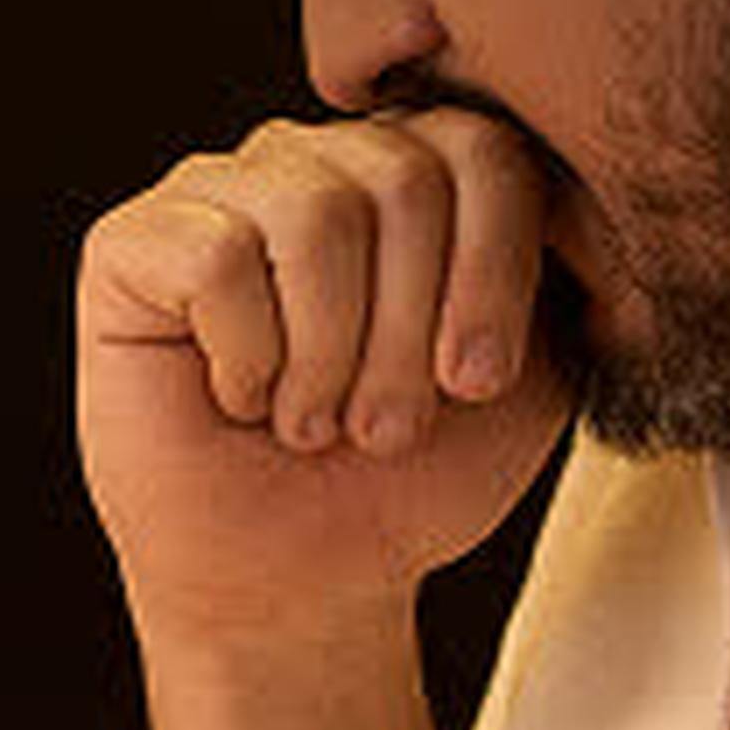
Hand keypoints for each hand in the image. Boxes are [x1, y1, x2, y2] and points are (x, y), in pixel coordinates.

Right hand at [78, 109, 569, 657]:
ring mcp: (217, 191)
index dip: (490, 273)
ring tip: (311, 420)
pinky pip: (216, 257)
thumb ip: (565, 271)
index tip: (477, 384)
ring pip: (312, 211)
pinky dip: (246, 357)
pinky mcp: (130, 243)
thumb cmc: (404, 479)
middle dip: (407, 334)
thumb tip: (599, 191)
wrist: (301, 581)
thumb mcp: (527, 373)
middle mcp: (314, 159)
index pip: (482, 148)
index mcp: (413, 172)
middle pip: (401, 177)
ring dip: (328, 354)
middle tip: (381, 425)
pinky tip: (238, 397)